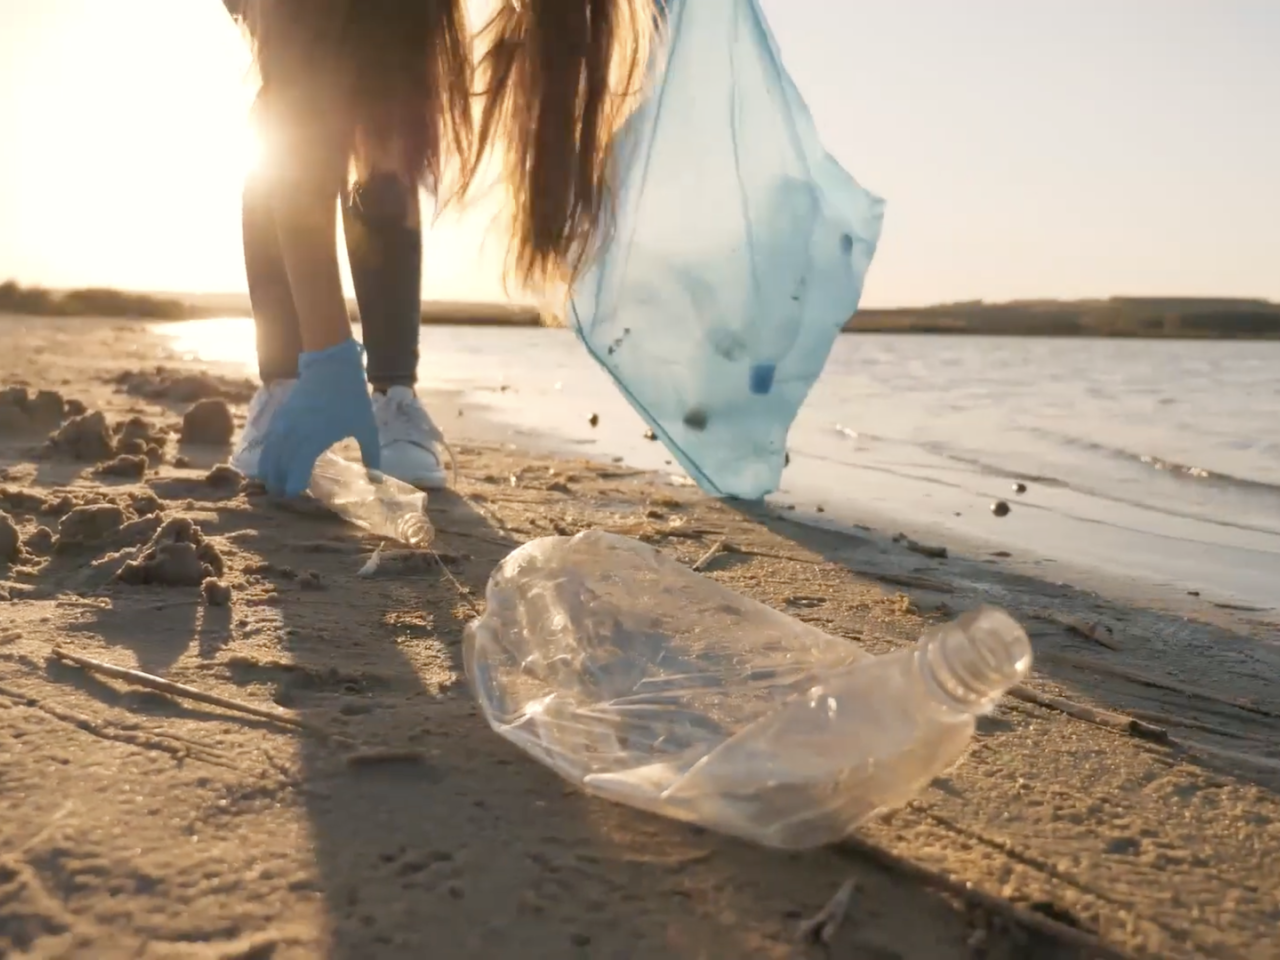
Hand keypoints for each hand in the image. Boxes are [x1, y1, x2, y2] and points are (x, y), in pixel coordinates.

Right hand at [258, 338, 380, 496]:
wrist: (331, 366)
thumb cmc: (351, 397)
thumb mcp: (366, 427)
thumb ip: (371, 455)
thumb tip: (376, 479)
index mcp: (314, 439)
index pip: (296, 471)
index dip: (294, 486)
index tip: (297, 495)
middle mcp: (294, 434)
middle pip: (277, 466)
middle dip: (278, 483)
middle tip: (284, 497)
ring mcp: (284, 424)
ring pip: (269, 454)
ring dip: (269, 471)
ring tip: (275, 485)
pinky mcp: (280, 416)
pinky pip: (269, 442)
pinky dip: (268, 455)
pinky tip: (273, 464)